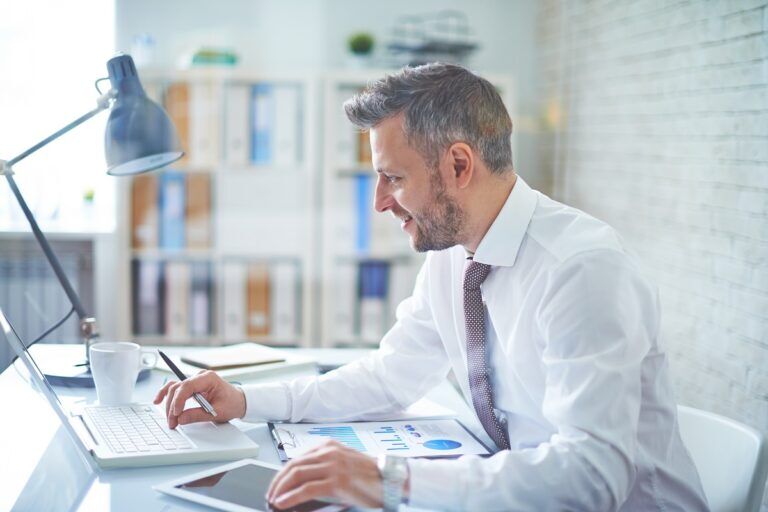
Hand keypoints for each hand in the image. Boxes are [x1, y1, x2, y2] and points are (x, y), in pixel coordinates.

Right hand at [153, 370, 245, 428]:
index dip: (179, 400)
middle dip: (172, 406)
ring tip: (169, 418)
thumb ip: (198, 415)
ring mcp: (195, 381)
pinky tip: (158, 401)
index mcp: (208, 378)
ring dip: (169, 403)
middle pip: (178, 388)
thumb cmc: (232, 403)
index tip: (176, 414)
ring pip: (174, 388)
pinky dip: (166, 394)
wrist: (238, 401)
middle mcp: (199, 377)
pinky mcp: (191, 387)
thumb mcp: (217, 412)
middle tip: (173, 423)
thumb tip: (180, 419)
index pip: (187, 386)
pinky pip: (176, 388)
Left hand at [266, 440, 382, 508]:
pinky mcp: (337, 481)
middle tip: (270, 494)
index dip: (282, 473)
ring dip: (280, 489)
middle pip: (293, 465)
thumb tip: (300, 481)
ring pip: (296, 475)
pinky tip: (283, 503)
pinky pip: (306, 489)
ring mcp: (333, 465)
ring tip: (273, 500)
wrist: (390, 479)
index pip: (297, 457)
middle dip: (277, 481)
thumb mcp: (343, 463)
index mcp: (329, 446)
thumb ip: (324, 466)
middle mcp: (329, 452)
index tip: (276, 484)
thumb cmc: (369, 475)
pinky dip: (291, 496)